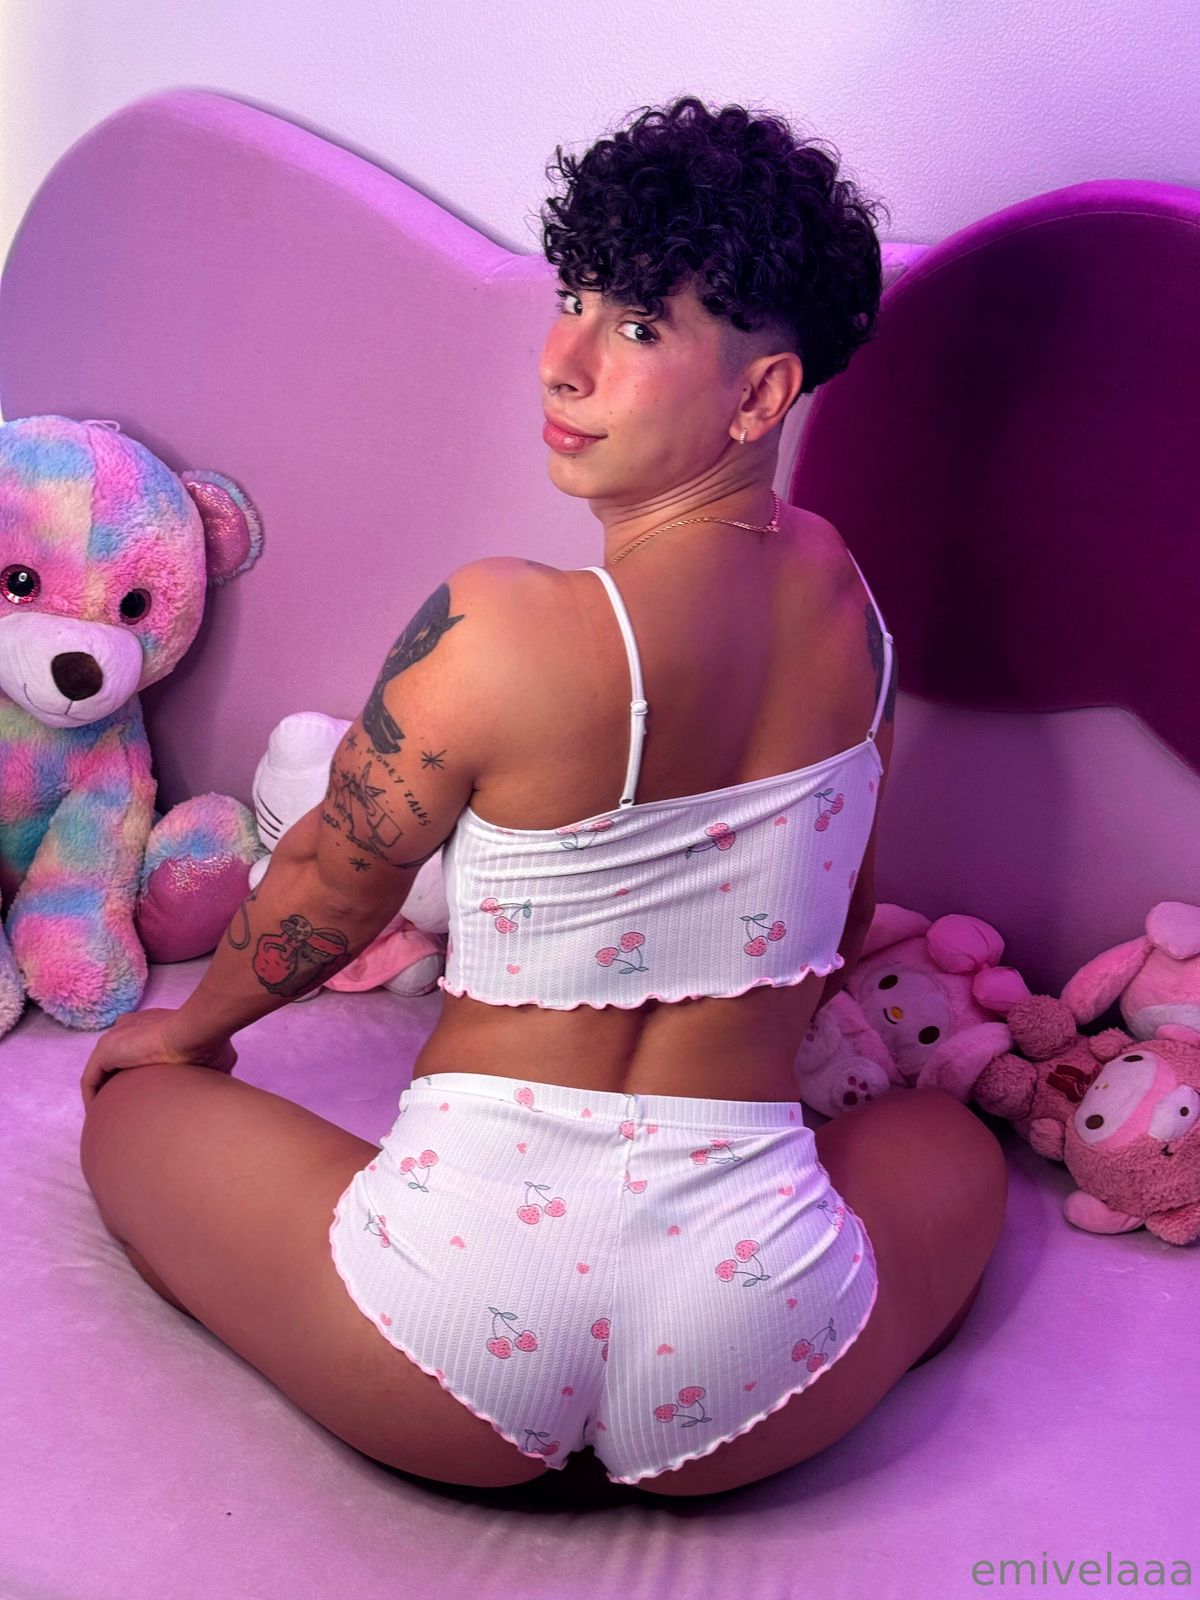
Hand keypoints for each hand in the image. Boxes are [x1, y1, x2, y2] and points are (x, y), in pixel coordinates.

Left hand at [80, 1008, 237, 1111]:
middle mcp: (130, 1028)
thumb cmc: (205, 1043)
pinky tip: (100, 1118)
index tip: (145, 1094)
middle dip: (119, 1082)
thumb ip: (211, 1069)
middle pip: (116, 1060)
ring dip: (104, 1093)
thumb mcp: (216, 1058)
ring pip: (101, 1072)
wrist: (194, 1032)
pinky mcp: (105, 1052)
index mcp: (153, 1026)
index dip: (138, 1072)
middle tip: (128, 1107)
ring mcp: (116, 1039)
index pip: (137, 1049)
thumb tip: (221, 1086)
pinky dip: (93, 1098)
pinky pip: (90, 1081)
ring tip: (110, 1118)